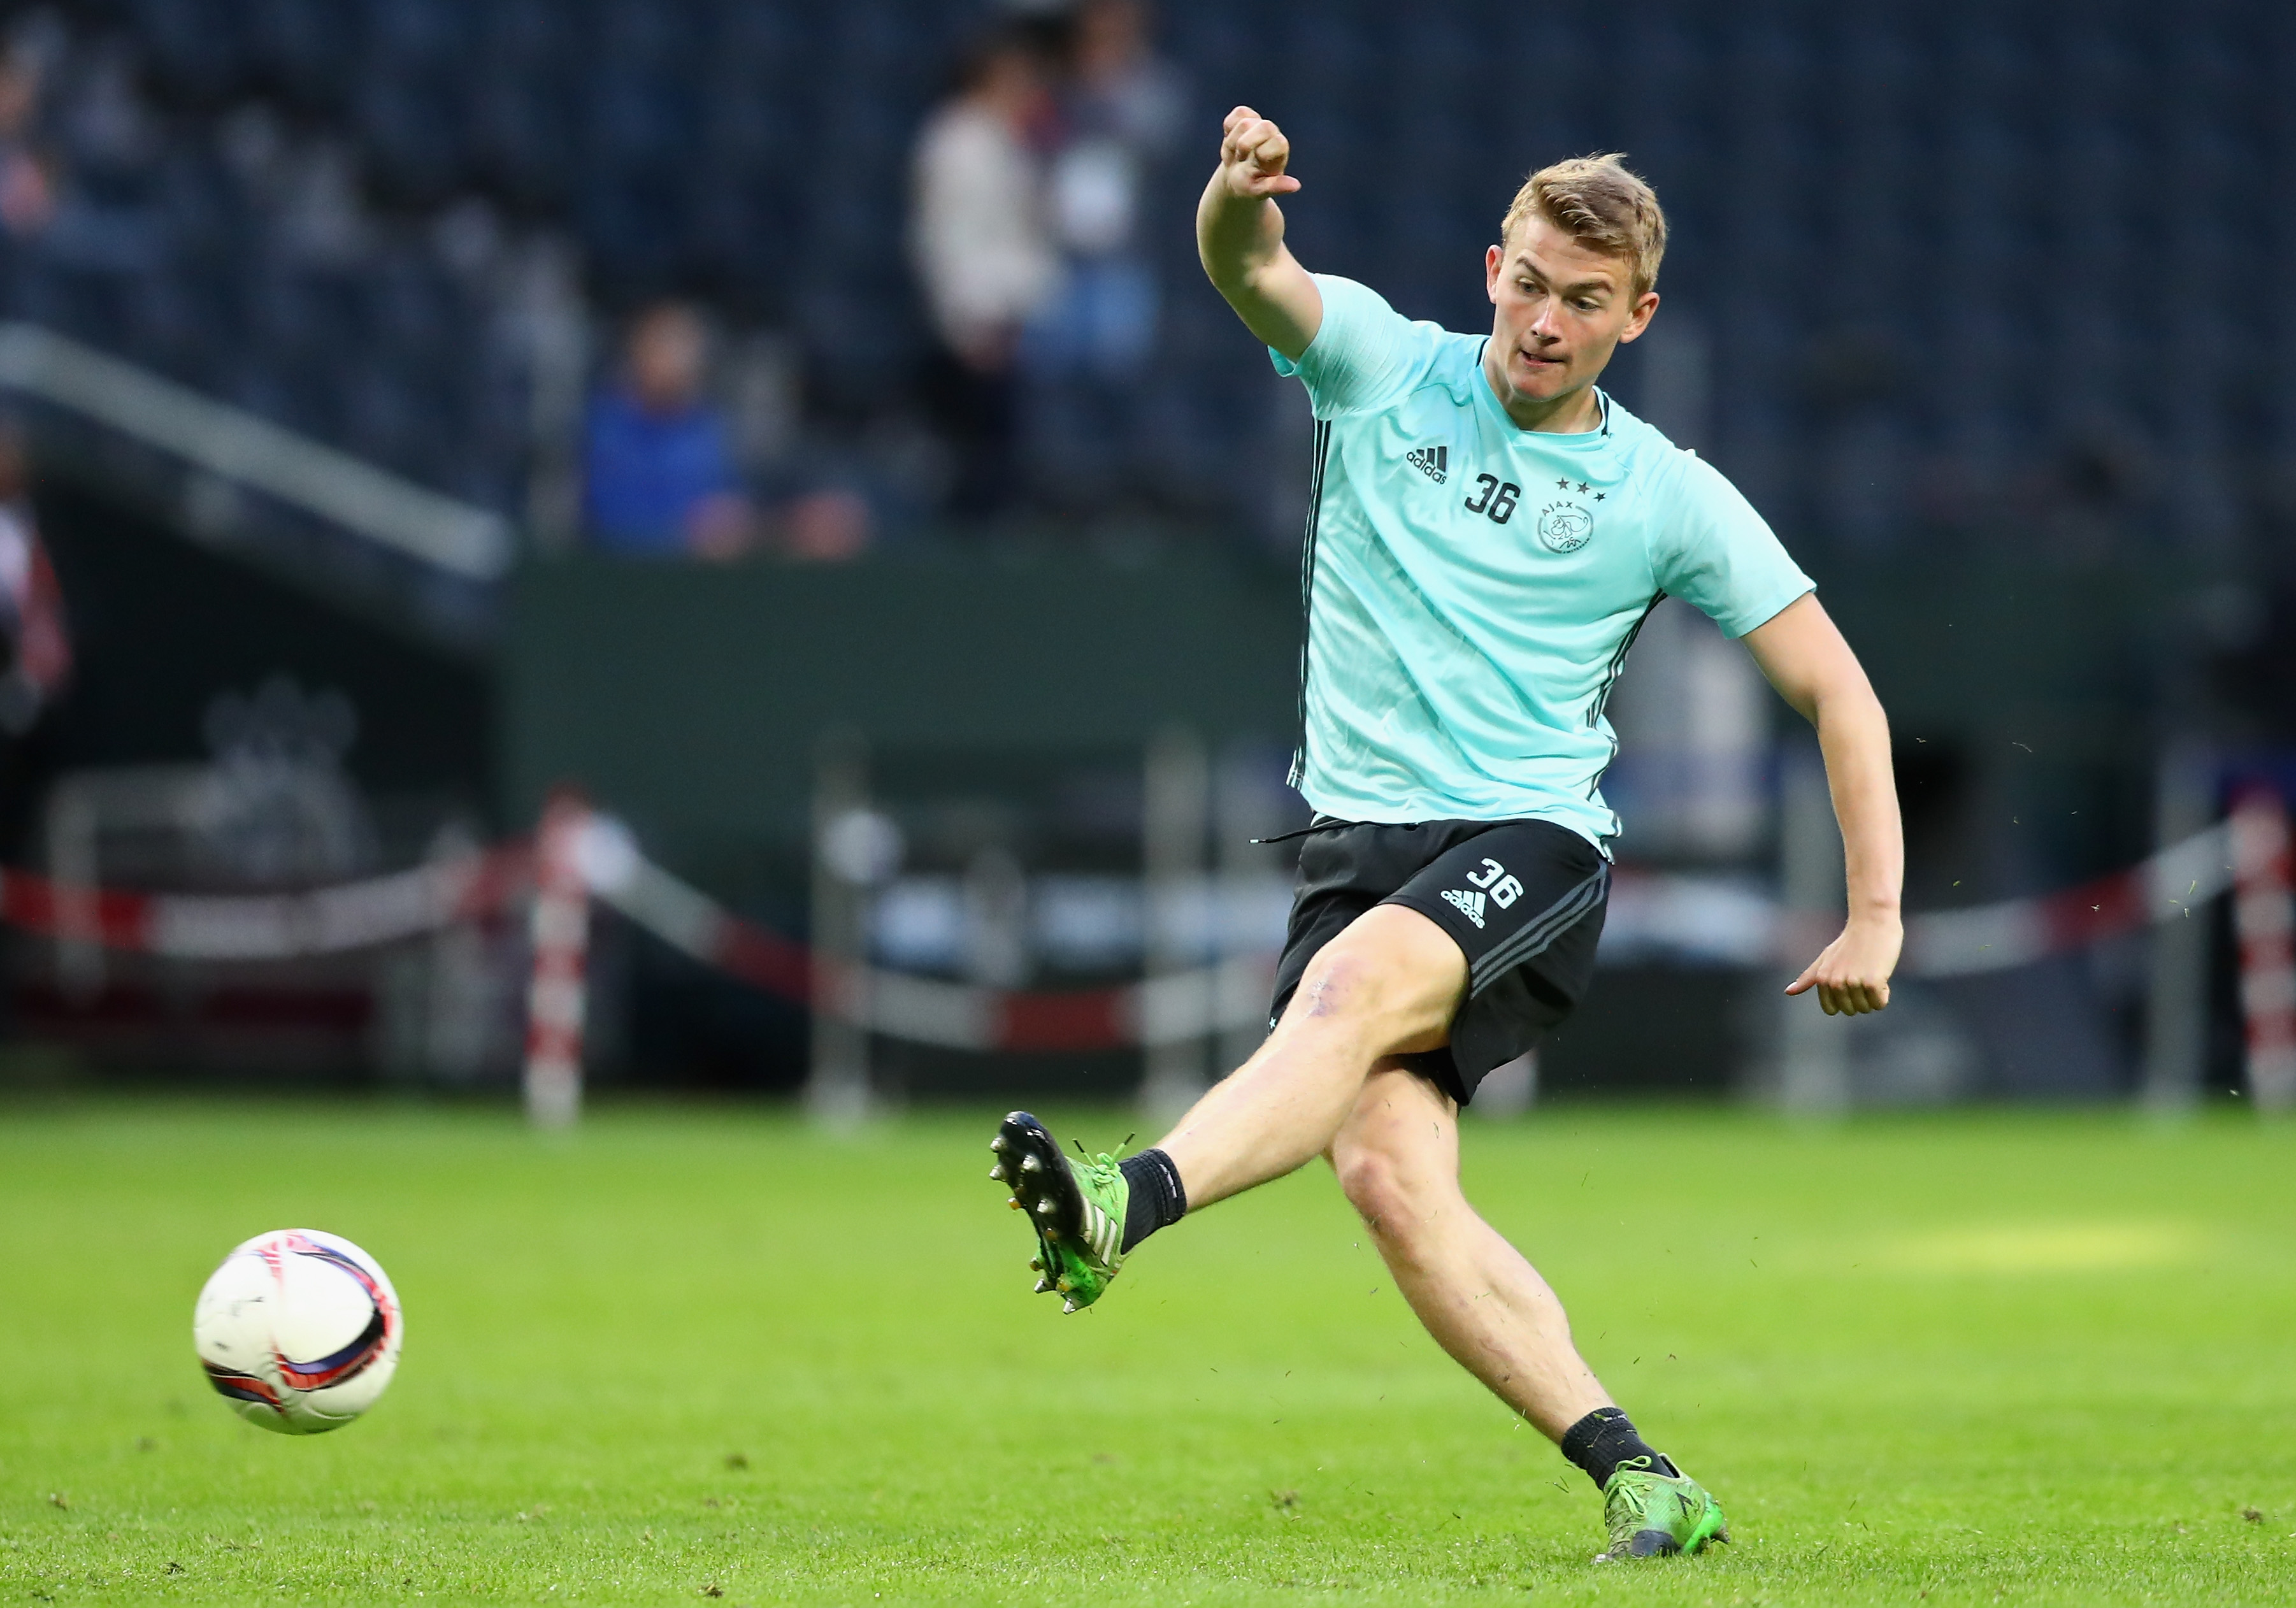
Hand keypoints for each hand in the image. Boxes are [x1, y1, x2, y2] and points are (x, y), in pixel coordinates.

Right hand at [1217, 105, 1300, 199]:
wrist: (1234, 175)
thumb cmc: (1248, 184)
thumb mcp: (1259, 190)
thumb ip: (1276, 187)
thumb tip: (1296, 186)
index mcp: (1280, 150)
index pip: (1279, 142)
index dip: (1263, 153)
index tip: (1255, 164)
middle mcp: (1273, 133)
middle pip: (1265, 126)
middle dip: (1246, 144)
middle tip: (1242, 158)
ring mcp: (1258, 122)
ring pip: (1244, 122)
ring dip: (1233, 142)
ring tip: (1236, 153)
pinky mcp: (1245, 115)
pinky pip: (1238, 113)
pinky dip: (1229, 128)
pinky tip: (1232, 141)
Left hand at [1785, 912, 1900, 1014]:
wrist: (1872, 923)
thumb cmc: (1850, 942)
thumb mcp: (1825, 958)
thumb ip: (1809, 977)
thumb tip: (1787, 992)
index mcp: (1821, 979)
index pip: (1832, 1010)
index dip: (1844, 999)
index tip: (1848, 981)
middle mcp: (1834, 983)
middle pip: (1851, 1010)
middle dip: (1860, 997)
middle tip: (1862, 973)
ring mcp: (1852, 983)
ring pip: (1866, 1008)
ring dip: (1873, 994)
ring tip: (1871, 971)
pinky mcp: (1872, 982)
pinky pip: (1879, 1004)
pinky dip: (1884, 993)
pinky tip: (1881, 973)